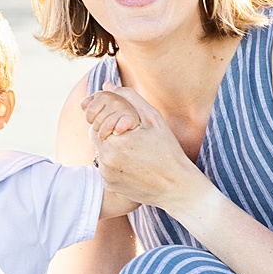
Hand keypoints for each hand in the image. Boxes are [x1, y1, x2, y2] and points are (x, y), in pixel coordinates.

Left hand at [87, 86, 206, 210]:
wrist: (176, 188)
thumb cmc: (168, 151)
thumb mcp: (154, 119)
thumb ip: (129, 98)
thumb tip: (107, 85)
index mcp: (115, 140)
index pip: (97, 119)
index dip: (111, 118)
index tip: (127, 124)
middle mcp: (106, 159)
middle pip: (96, 135)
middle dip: (108, 131)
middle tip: (130, 135)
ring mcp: (106, 174)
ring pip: (99, 151)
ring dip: (110, 146)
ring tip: (134, 150)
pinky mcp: (109, 185)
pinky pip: (104, 167)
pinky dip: (113, 162)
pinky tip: (133, 163)